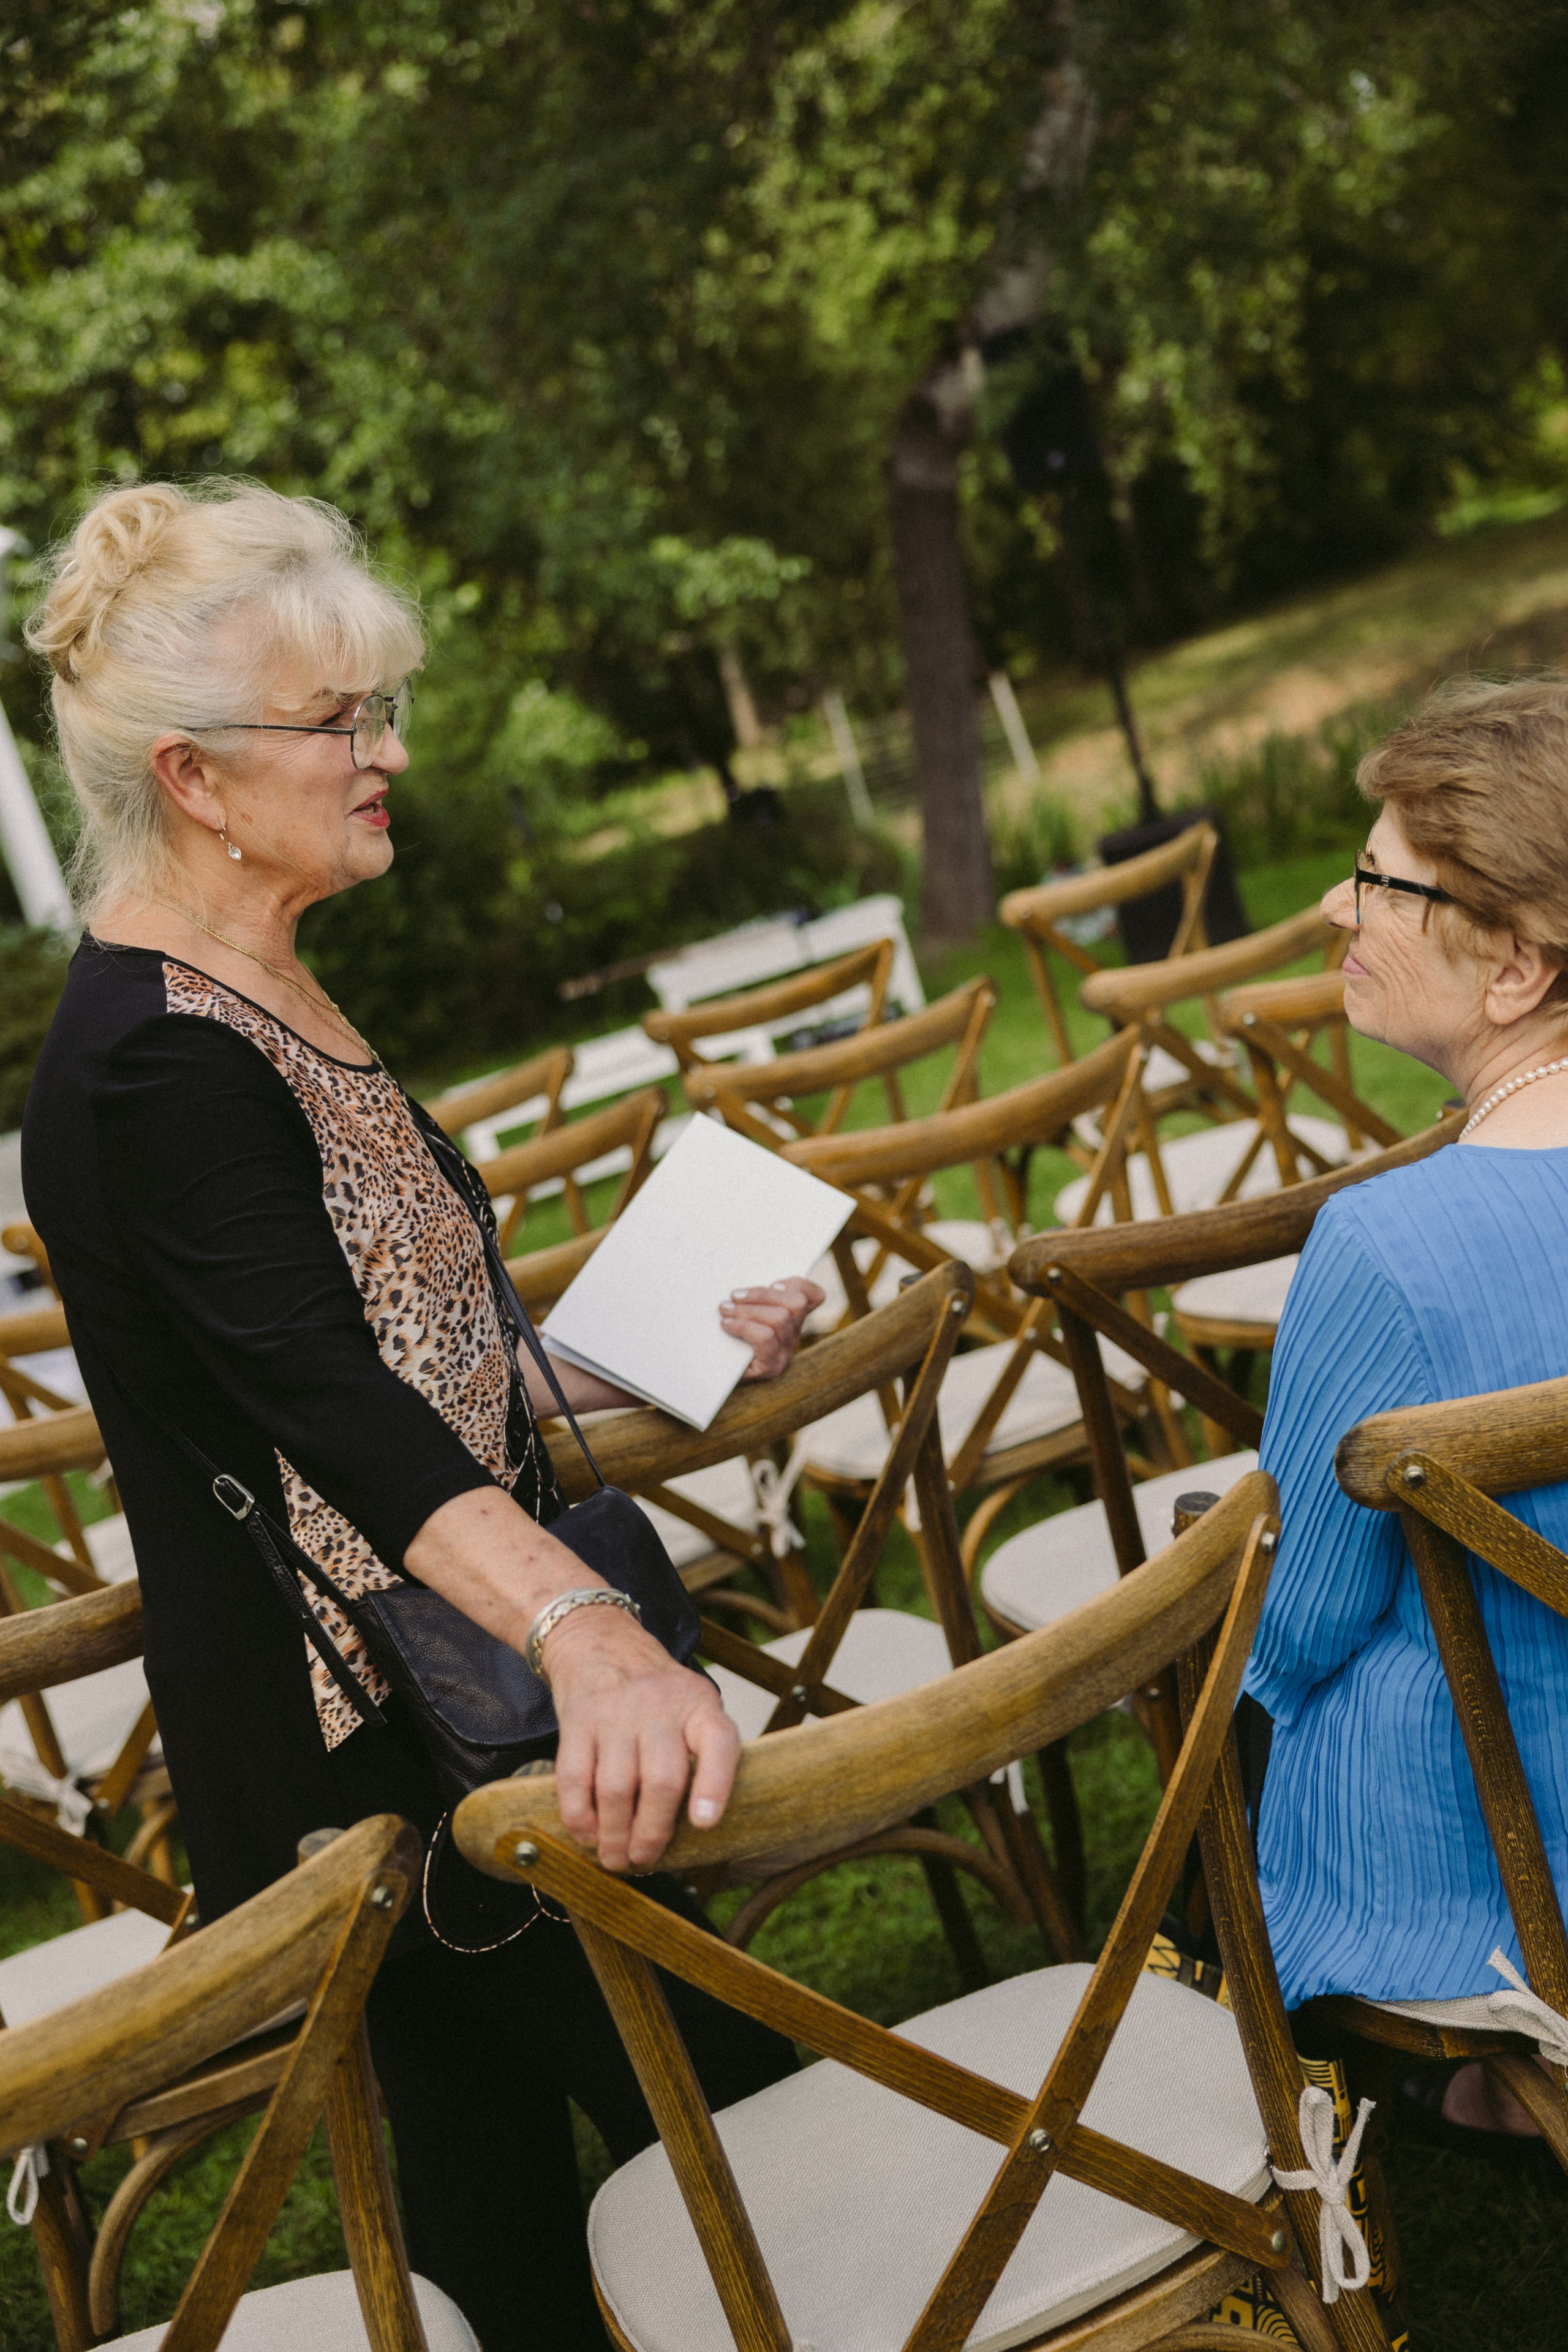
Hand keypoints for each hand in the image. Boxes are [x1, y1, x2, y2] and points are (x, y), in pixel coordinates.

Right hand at [544, 1605, 739, 1870]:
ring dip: (615, 1834)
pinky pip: (574, 1778)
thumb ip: (703, 1750)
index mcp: (699, 1704)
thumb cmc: (655, 1690)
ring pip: (617, 1787)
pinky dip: (580, 1816)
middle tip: (645, 1859)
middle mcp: (660, 1706)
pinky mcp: (577, 1721)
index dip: (714, 1785)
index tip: (704, 1823)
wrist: (599, 1640)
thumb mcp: (693, 1703)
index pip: (718, 1741)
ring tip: (615, 1858)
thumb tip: (701, 1826)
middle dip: (652, 1833)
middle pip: (662, 1780)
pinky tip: (587, 1834)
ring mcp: (615, 1712)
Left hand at [721, 1275, 824, 1380]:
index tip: (775, 1283)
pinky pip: (765, 1337)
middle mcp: (794, 1336)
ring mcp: (786, 1353)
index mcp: (792, 1319)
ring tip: (725, 1309)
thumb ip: (754, 1300)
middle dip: (761, 1294)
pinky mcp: (772, 1366)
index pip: (814, 1297)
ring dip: (747, 1310)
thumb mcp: (745, 1315)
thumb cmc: (729, 1342)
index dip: (800, 1285)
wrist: (718, 1375)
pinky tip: (726, 1325)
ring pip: (780, 1318)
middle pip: (796, 1303)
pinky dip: (743, 1326)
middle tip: (734, 1296)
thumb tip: (745, 1285)